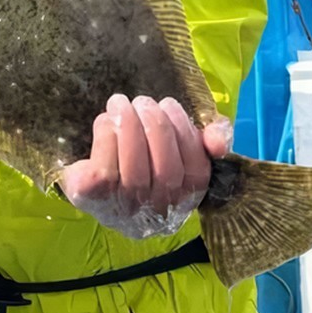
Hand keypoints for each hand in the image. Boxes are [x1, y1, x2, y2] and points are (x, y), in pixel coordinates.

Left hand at [60, 94, 232, 238]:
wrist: (93, 178)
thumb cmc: (145, 157)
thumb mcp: (182, 145)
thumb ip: (212, 138)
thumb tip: (219, 143)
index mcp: (185, 198)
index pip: (196, 172)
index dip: (184, 132)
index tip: (168, 104)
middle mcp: (158, 211)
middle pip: (166, 171)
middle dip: (155, 126)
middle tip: (143, 101)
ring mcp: (124, 209)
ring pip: (134, 171)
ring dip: (128, 126)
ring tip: (121, 102)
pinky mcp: (92, 199)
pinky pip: (104, 171)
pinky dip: (106, 137)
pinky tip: (105, 121)